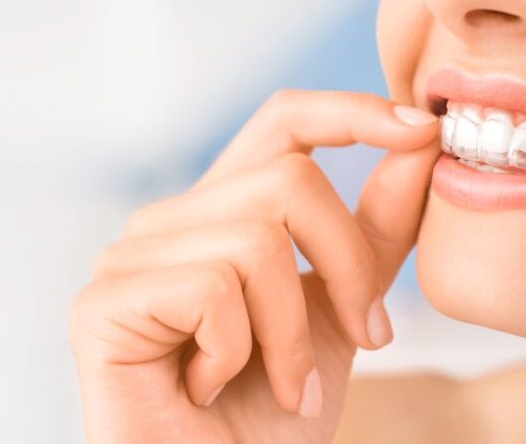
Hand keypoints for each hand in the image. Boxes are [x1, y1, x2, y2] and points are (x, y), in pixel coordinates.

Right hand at [68, 89, 441, 442]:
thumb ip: (373, 229)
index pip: (283, 121)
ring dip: (294, 334)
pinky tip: (211, 391)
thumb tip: (419, 141)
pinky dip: (238, 354)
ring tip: (289, 386)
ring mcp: (129, 257)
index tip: (422, 128)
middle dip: (348, 266)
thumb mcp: (344, 309)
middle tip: (367, 337)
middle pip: (289, 178)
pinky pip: (212, 289)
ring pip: (257, 239)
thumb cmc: (276, 415)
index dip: (352, 112)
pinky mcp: (103, 304)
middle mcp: (170, 220)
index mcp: (222, 212)